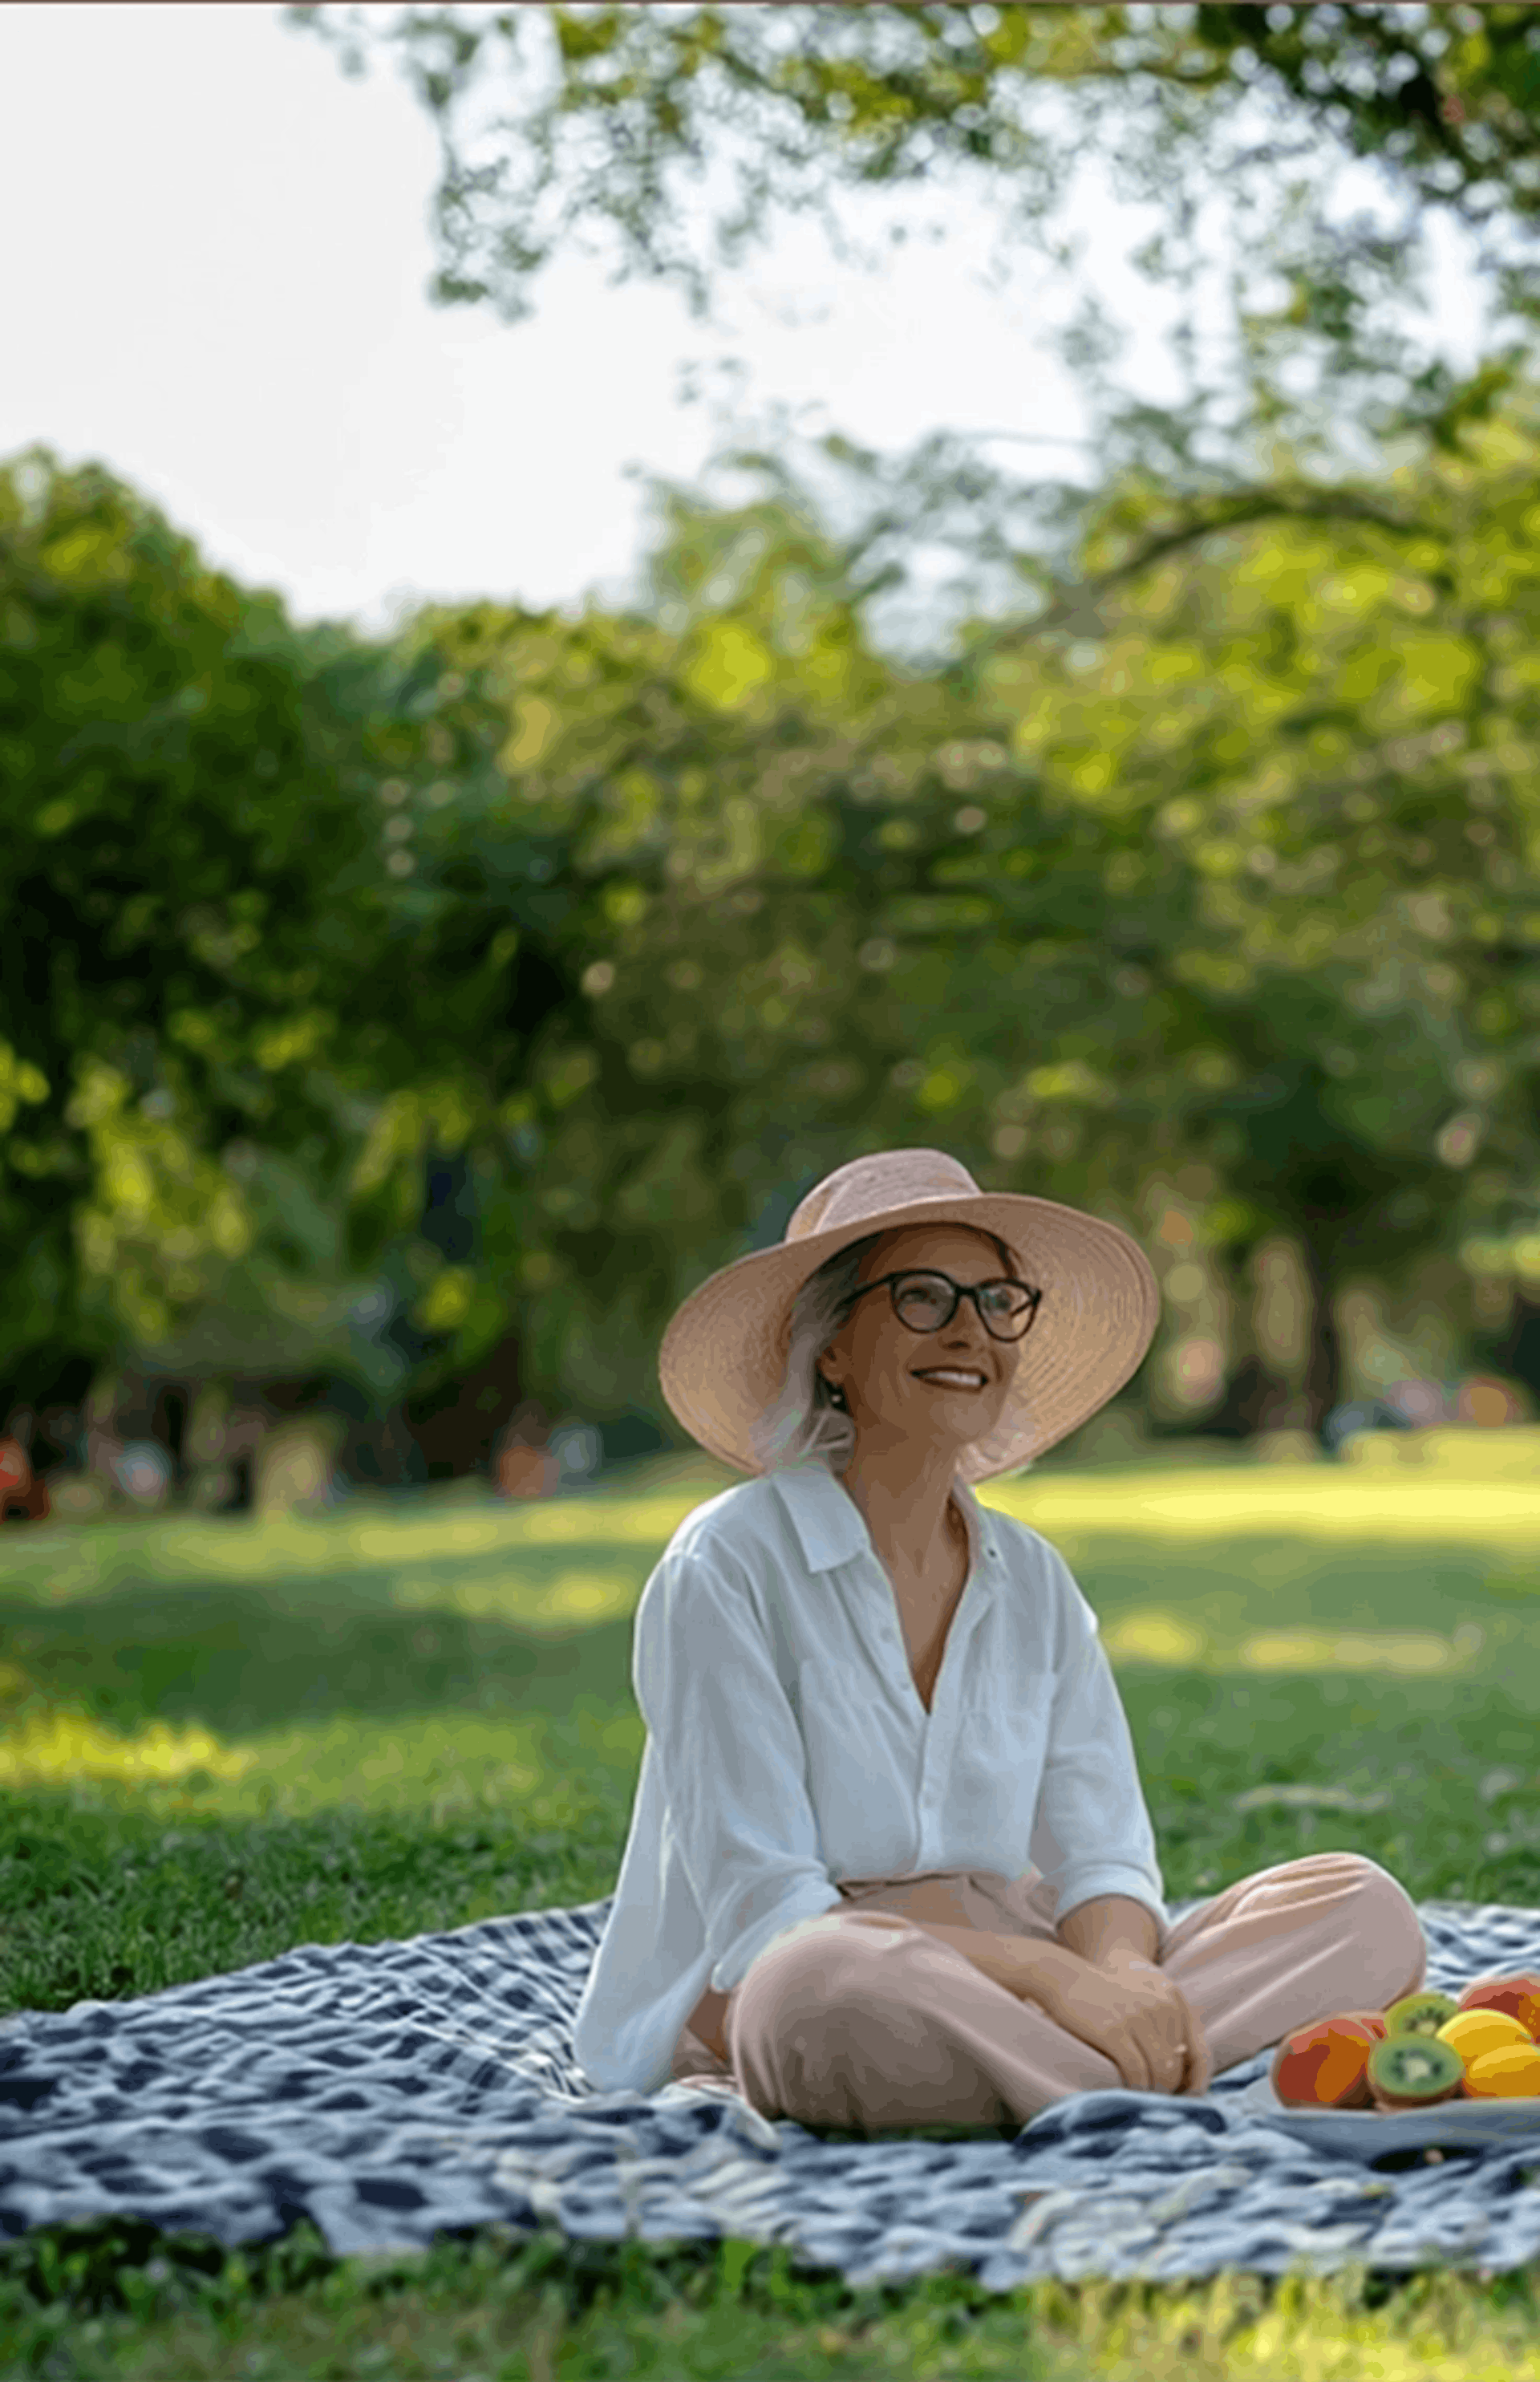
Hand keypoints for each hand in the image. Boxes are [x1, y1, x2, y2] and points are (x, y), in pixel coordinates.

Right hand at [1026, 1944, 1211, 2096]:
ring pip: (1161, 2071)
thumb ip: (1164, 2025)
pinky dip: (1134, 2087)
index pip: (1198, 2052)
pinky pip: (1137, 2071)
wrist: (1064, 1977)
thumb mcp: (1142, 2000)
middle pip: (1177, 2065)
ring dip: (1152, 2091)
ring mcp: (1137, 2018)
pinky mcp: (1113, 2031)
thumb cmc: (1103, 1996)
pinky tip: (1125, 2089)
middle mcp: (1160, 2006)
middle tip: (1154, 2098)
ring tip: (1140, 2096)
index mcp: (1172, 1998)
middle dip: (1168, 2088)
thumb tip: (1182, 2066)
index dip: (1194, 2080)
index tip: (1183, 2095)